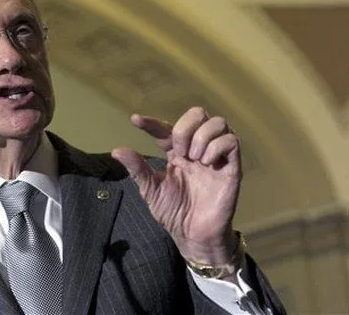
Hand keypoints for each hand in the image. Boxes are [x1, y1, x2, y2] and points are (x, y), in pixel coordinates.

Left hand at [111, 107, 240, 264]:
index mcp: (176, 153)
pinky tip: (205, 163)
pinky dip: (216, 146)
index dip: (152, 122)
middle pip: (198, 114)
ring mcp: (216, 157)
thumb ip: (137, 169)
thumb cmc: (173, 212)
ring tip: (193, 158)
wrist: (192, 235)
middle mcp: (197, 149)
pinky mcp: (231, 168)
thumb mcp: (151, 190)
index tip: (135, 121)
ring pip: (217, 123)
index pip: (166, 128)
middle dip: (184, 128)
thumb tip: (116, 150)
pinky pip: (232, 141)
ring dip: (201, 137)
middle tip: (178, 152)